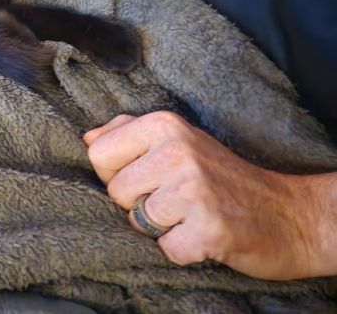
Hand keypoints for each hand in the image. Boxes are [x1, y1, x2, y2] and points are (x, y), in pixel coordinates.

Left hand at [84, 111, 336, 279]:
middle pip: (114, 191)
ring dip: (161, 228)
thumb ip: (128, 133)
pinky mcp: (209, 228)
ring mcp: (194, 189)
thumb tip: (87, 137)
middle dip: (137, 204)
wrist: (288, 213)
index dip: (116, 175)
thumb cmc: (222, 177)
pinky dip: (183, 250)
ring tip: (190, 215)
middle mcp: (177, 150)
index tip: (147, 178)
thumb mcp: (178, 139)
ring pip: (137, 221)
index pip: (97, 155)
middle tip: (174, 200)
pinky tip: (204, 235)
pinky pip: (166, 249)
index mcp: (163, 124)